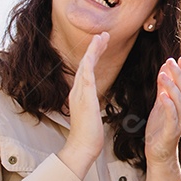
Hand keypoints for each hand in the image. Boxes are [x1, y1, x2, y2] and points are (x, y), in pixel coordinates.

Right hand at [60, 32, 109, 174]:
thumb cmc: (90, 134)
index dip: (94, 56)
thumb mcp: (92, 114)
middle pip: (86, 64)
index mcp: (81, 94)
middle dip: (94, 48)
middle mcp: (77, 91)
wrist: (83, 147)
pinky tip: (93, 53)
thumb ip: (91, 105)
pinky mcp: (84, 98)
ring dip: (93, 50)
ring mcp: (79, 94)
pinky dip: (89, 63)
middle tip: (103, 34)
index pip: (88, 70)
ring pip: (85, 66)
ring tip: (101, 36)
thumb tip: (93, 102)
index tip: (101, 44)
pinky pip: (86, 76)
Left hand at [144, 56, 180, 168]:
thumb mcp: (160, 104)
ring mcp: (179, 121)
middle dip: (178, 74)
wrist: (159, 153)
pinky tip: (162, 96)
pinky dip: (168, 105)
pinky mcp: (172, 131)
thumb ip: (163, 88)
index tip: (180, 58)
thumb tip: (165, 69)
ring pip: (179, 101)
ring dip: (172, 87)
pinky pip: (172, 116)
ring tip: (163, 75)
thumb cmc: (160, 128)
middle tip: (171, 61)